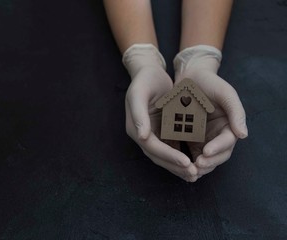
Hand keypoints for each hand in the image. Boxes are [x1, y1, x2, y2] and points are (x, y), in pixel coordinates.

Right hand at [123, 44, 198, 181]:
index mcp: (135, 128)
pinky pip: (172, 148)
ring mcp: (152, 135)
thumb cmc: (144, 80)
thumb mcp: (139, 93)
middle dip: (175, 166)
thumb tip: (142, 136)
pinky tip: (194, 162)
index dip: (168, 156)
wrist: (150, 73)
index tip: (185, 162)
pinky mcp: (162, 132)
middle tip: (194, 174)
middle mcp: (143, 135)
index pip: (152, 147)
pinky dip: (181, 157)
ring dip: (179, 166)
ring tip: (196, 174)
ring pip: (165, 156)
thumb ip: (139, 114)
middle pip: (159, 156)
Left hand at [174, 45, 247, 178]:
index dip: (218, 148)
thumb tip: (243, 135)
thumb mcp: (225, 92)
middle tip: (197, 165)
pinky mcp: (191, 139)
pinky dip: (189, 162)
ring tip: (189, 170)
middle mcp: (219, 134)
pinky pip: (192, 154)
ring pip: (206, 158)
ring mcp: (205, 138)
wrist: (190, 77)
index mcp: (230, 125)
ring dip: (199, 166)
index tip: (206, 152)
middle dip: (209, 162)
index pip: (227, 141)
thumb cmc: (210, 82)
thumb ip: (236, 112)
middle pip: (218, 155)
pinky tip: (181, 166)